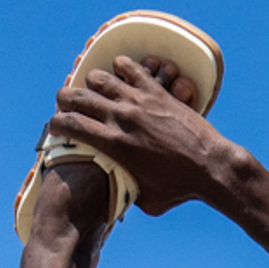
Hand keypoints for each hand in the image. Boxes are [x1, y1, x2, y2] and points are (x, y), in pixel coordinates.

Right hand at [47, 54, 231, 215]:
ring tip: (95, 91)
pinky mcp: (157, 92)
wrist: (213, 168)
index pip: (68, 124)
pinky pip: (131, 68)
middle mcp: (121, 118)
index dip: (55, 123)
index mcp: (112, 145)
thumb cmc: (180, 190)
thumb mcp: (145, 199)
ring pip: (100, 77)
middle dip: (64, 99)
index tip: (56, 126)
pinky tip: (121, 76)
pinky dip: (121, 68)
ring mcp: (139, 101)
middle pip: (76, 97)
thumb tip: (117, 189)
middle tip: (66, 104)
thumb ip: (126, 189)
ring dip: (92, 83)